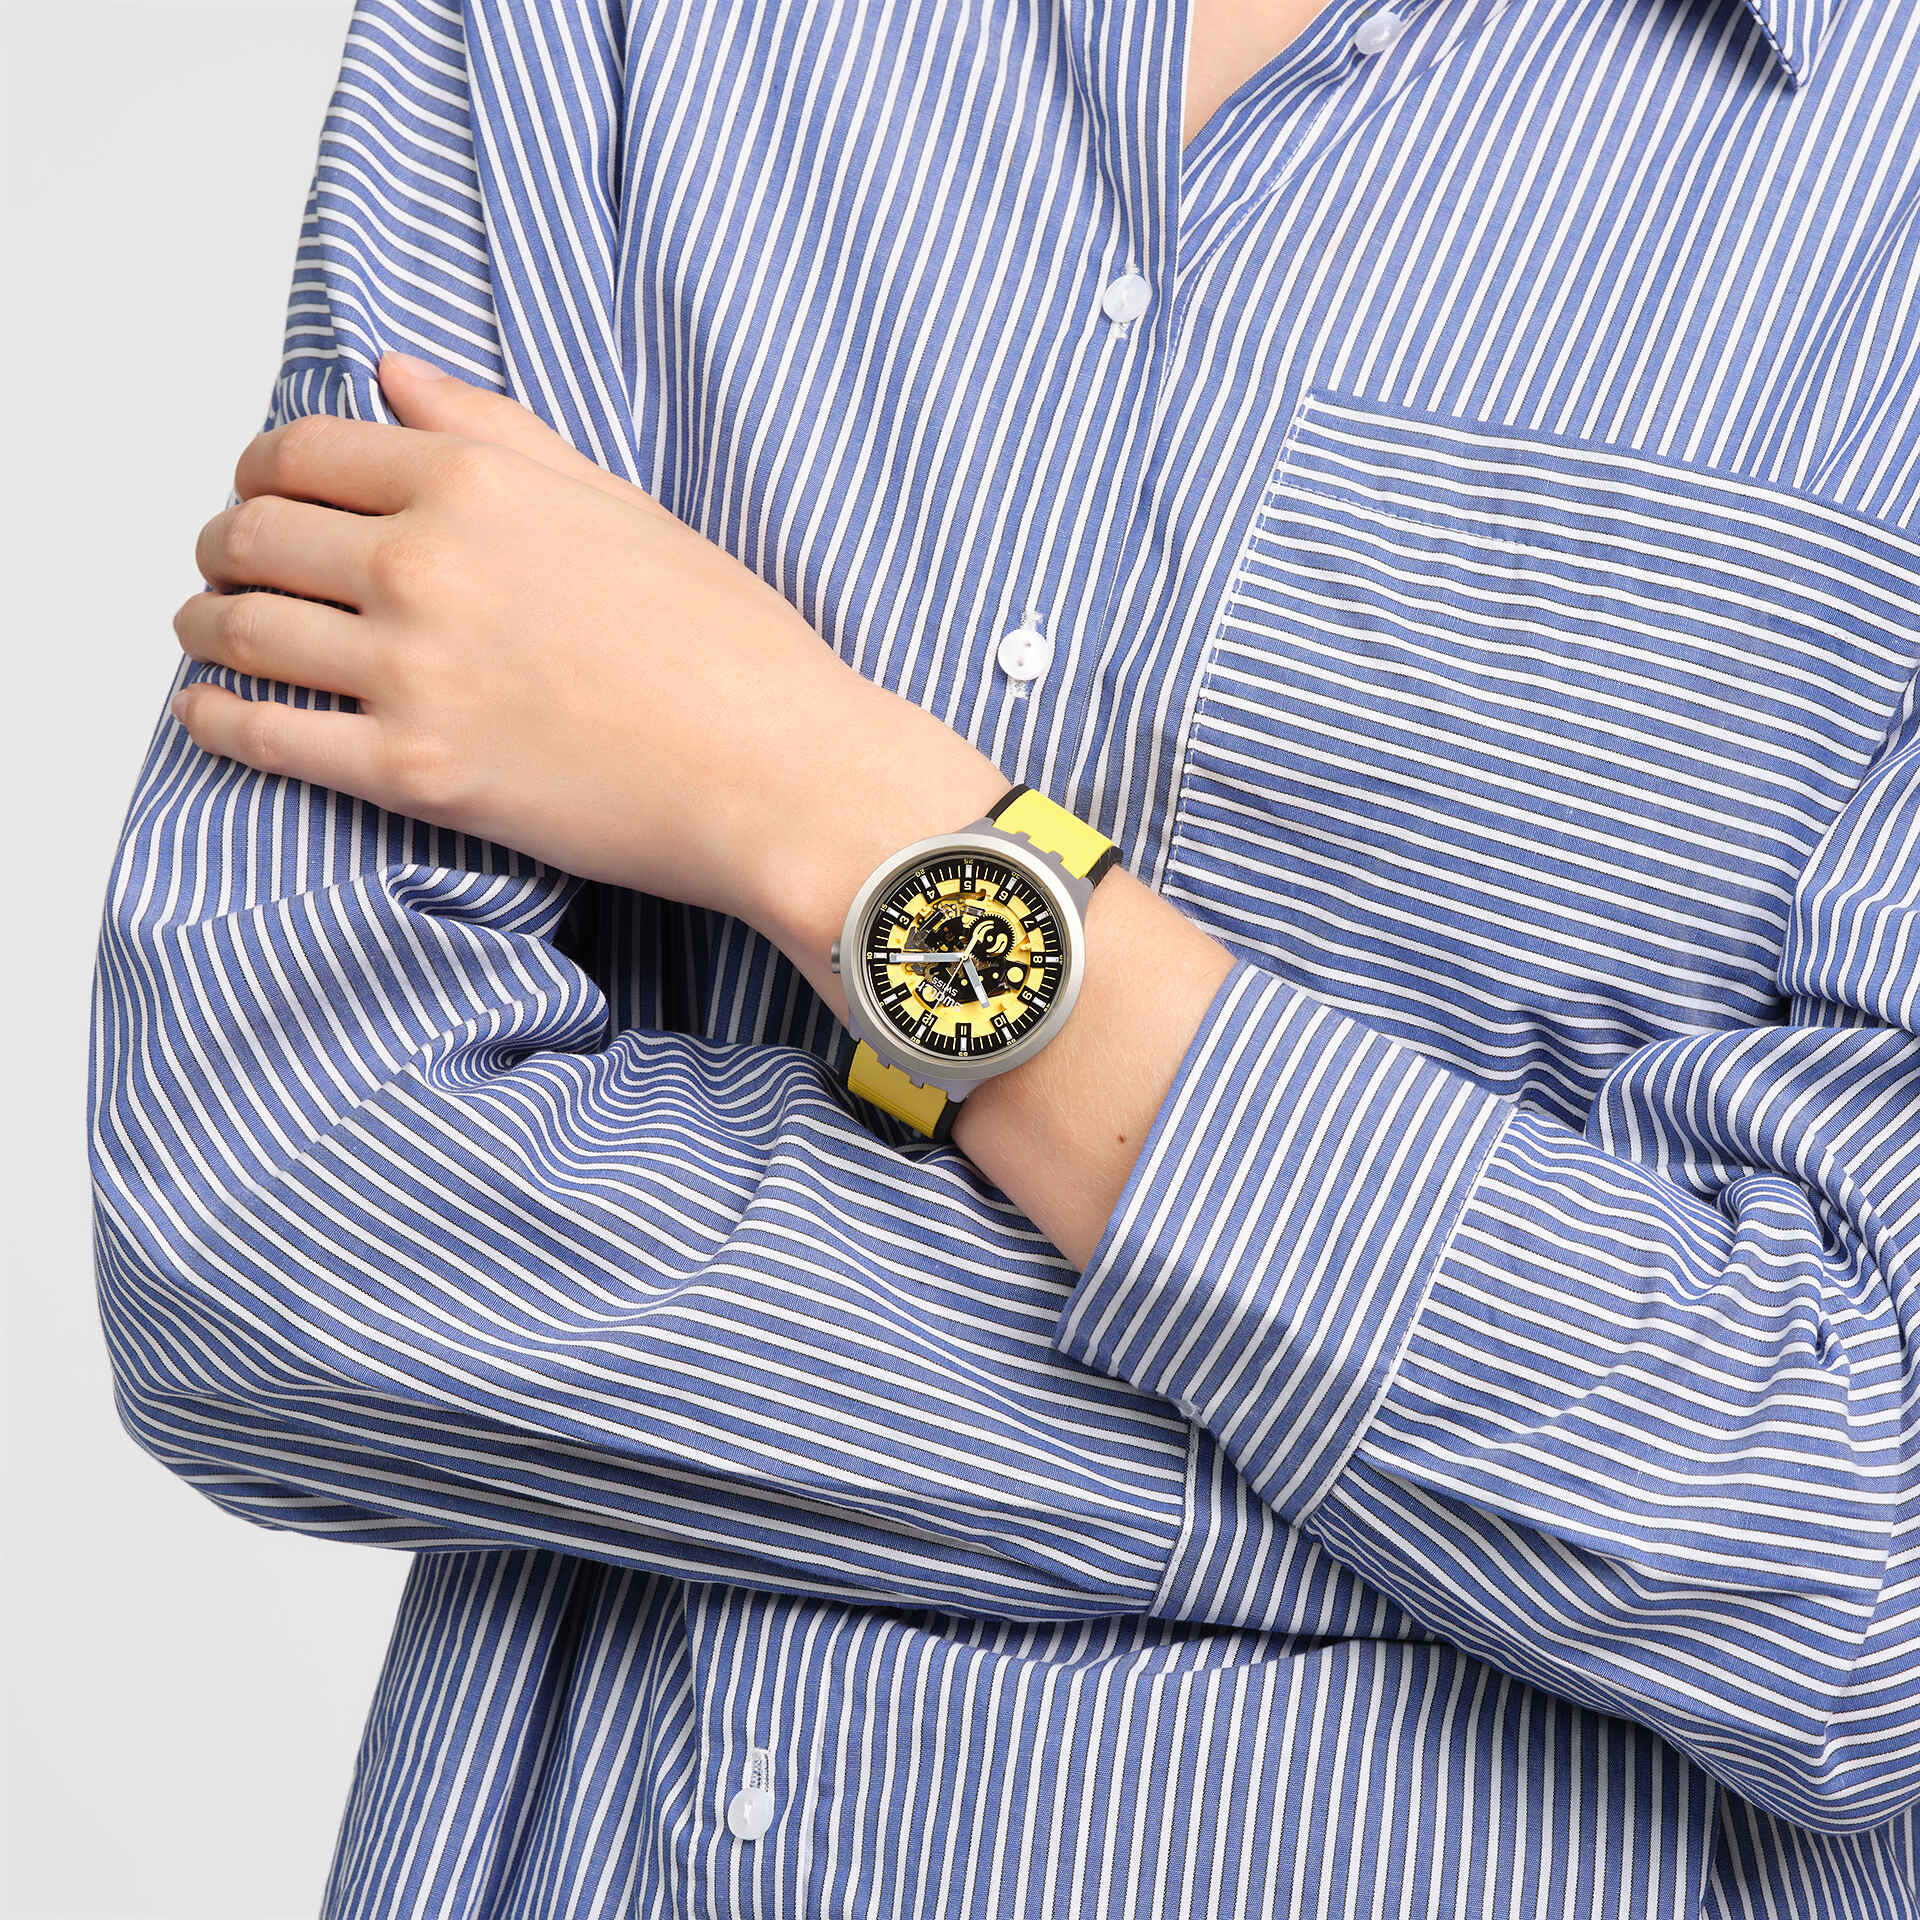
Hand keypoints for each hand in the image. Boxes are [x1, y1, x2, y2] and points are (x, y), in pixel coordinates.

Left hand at [172, 353, 1002, 959]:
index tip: (263, 493)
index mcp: (475, 483)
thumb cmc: (732, 647)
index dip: (263, 470)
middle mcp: (424, 564)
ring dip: (205, 624)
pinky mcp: (413, 774)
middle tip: (227, 564)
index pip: (305, 450)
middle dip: (224, 545)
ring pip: (242, 630)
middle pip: (254, 534)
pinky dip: (215, 719)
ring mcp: (412, 672)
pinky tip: (206, 712)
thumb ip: (497, 432)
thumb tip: (393, 376)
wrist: (782, 774)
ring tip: (209, 631)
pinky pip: (265, 737)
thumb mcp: (622, 506)